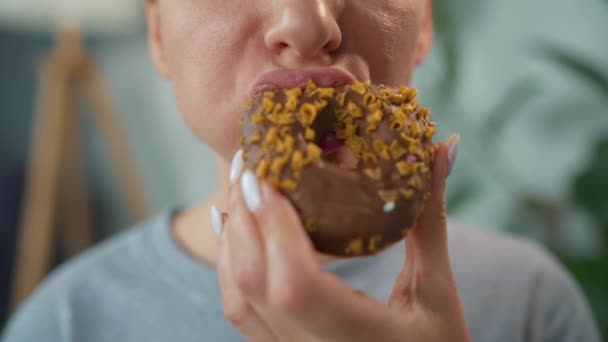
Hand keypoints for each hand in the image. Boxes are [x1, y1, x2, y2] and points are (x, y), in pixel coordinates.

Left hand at [214, 135, 468, 341]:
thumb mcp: (437, 290)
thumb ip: (431, 220)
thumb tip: (445, 148)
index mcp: (357, 337)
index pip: (297, 283)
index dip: (275, 226)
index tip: (268, 174)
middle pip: (254, 280)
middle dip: (246, 214)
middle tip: (252, 160)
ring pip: (237, 296)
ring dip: (233, 235)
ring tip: (242, 184)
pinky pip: (240, 307)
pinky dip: (228, 262)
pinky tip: (233, 226)